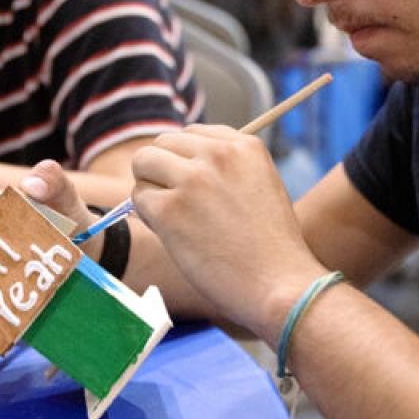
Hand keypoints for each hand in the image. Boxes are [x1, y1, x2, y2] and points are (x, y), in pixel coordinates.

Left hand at [131, 125, 323, 342]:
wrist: (279, 285)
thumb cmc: (271, 247)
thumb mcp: (261, 187)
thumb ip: (227, 168)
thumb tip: (180, 164)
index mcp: (245, 145)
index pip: (193, 134)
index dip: (186, 161)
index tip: (194, 186)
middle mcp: (218, 153)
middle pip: (164, 143)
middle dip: (163, 170)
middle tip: (177, 203)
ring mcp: (193, 179)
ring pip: (144, 162)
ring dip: (151, 189)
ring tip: (173, 218)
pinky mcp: (170, 209)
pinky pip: (138, 197)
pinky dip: (148, 216)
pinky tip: (172, 235)